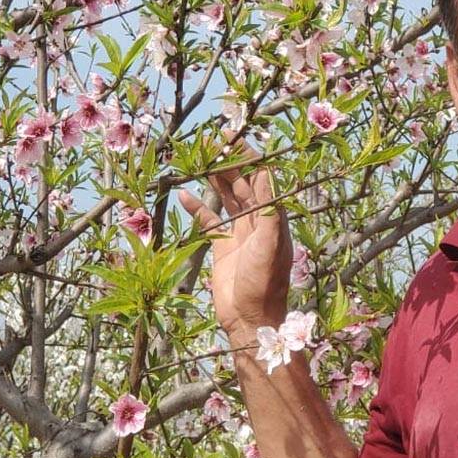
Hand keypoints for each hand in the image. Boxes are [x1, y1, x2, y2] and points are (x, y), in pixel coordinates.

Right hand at [177, 139, 293, 340]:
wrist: (249, 318)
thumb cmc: (264, 284)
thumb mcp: (270, 246)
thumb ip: (270, 212)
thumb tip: (268, 175)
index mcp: (274, 218)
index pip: (262, 178)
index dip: (249, 157)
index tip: (233, 139)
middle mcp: (259, 221)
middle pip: (243, 183)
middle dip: (229, 163)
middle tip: (211, 143)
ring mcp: (240, 232)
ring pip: (226, 197)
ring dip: (214, 179)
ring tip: (198, 159)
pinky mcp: (222, 245)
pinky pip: (209, 220)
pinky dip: (197, 207)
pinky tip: (183, 194)